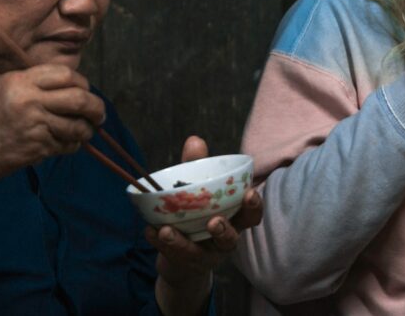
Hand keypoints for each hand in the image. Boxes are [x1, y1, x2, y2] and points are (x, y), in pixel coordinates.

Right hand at [0, 64, 104, 185]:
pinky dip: (73, 144)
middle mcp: (29, 100)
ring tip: (88, 130)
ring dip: (88, 129)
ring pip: (77, 125)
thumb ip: (33, 83)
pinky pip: (67, 144)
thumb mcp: (1, 88)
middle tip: (100, 113)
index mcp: (20, 81)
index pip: (65, 74)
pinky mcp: (38, 147)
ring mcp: (35, 125)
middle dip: (96, 106)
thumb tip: (70, 85)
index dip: (81, 82)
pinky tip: (69, 143)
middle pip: (79, 98)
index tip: (85, 89)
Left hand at [147, 136, 263, 313]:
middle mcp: (222, 241)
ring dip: (181, 242)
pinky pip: (170, 255)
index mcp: (233, 220)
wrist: (182, 257)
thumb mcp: (198, 191)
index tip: (250, 194)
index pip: (251, 215)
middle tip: (214, 221)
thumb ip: (196, 167)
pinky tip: (149, 230)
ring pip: (197, 253)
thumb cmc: (196, 215)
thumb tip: (194, 140)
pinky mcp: (183, 264)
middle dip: (224, 231)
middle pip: (230, 239)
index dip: (254, 206)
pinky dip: (159, 242)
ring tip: (167, 230)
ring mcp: (203, 256)